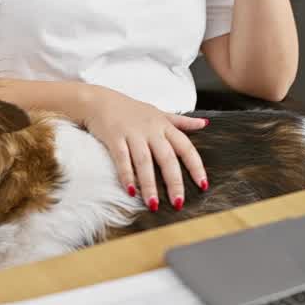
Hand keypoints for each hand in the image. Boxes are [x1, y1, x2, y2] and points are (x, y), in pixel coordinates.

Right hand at [80, 85, 208, 210]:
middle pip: (167, 158)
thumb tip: (204, 124)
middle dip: (173, 182)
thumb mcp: (159, 113)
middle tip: (178, 203)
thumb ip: (181, 121)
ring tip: (153, 204)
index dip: (196, 166)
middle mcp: (151, 130)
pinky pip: (121, 158)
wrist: (100, 100)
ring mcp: (132, 133)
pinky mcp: (114, 137)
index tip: (203, 185)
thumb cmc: (131, 110)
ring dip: (149, 184)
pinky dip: (126, 175)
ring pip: (144, 161)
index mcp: (164, 125)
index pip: (185, 147)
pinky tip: (130, 191)